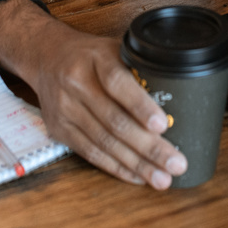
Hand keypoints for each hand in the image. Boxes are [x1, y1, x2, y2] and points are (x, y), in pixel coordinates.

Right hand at [0, 0, 187, 188]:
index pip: (116, 82)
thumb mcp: (114, 48)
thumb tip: (180, 94)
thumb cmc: (91, 55)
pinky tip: (137, 176)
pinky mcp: (59, 129)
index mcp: (94, 58)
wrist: (47, 56)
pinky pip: (91, 153)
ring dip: (136, 164)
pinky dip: (116, 167)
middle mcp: (76, 83)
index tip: (162, 125)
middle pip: (114, 120)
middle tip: (175, 163)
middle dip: (148, 147)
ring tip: (161, 178)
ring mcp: (65, 108)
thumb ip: (139, 68)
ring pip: (104, 142)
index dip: (140, 105)